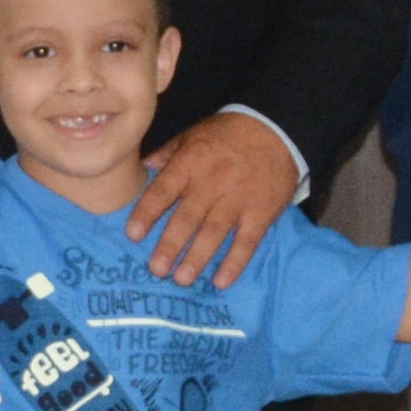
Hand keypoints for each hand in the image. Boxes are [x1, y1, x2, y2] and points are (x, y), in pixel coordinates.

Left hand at [127, 112, 300, 287]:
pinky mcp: (261, 212)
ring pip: (214, 233)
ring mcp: (238, 200)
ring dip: (197, 258)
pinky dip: (235, 263)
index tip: (133, 235)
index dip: (147, 213)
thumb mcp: (193, 135)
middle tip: (157, 269)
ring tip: (182, 279)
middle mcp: (211, 184)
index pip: (163, 191)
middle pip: (187, 218)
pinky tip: (221, 281)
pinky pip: (247, 241)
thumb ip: (167, 153)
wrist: (276, 129)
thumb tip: (143, 167)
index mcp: (190, 164)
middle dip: (170, 245)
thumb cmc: (227, 134)